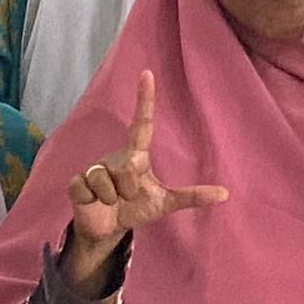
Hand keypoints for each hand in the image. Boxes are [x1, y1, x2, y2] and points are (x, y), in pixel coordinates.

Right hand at [61, 72, 229, 287]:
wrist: (108, 230)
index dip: (144, 99)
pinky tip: (92, 202)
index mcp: (136, 155)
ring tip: (110, 200)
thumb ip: (192, 197)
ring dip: (111, 197)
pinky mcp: (76, 183)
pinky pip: (85, 188)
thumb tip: (226, 193)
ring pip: (105, 180)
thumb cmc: (136, 207)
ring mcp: (94, 168)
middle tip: (127, 197)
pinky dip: (92, 200)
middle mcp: (115, 156)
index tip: (147, 74)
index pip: (142, 123)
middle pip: (128, 166)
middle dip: (130, 188)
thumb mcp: (165, 202)